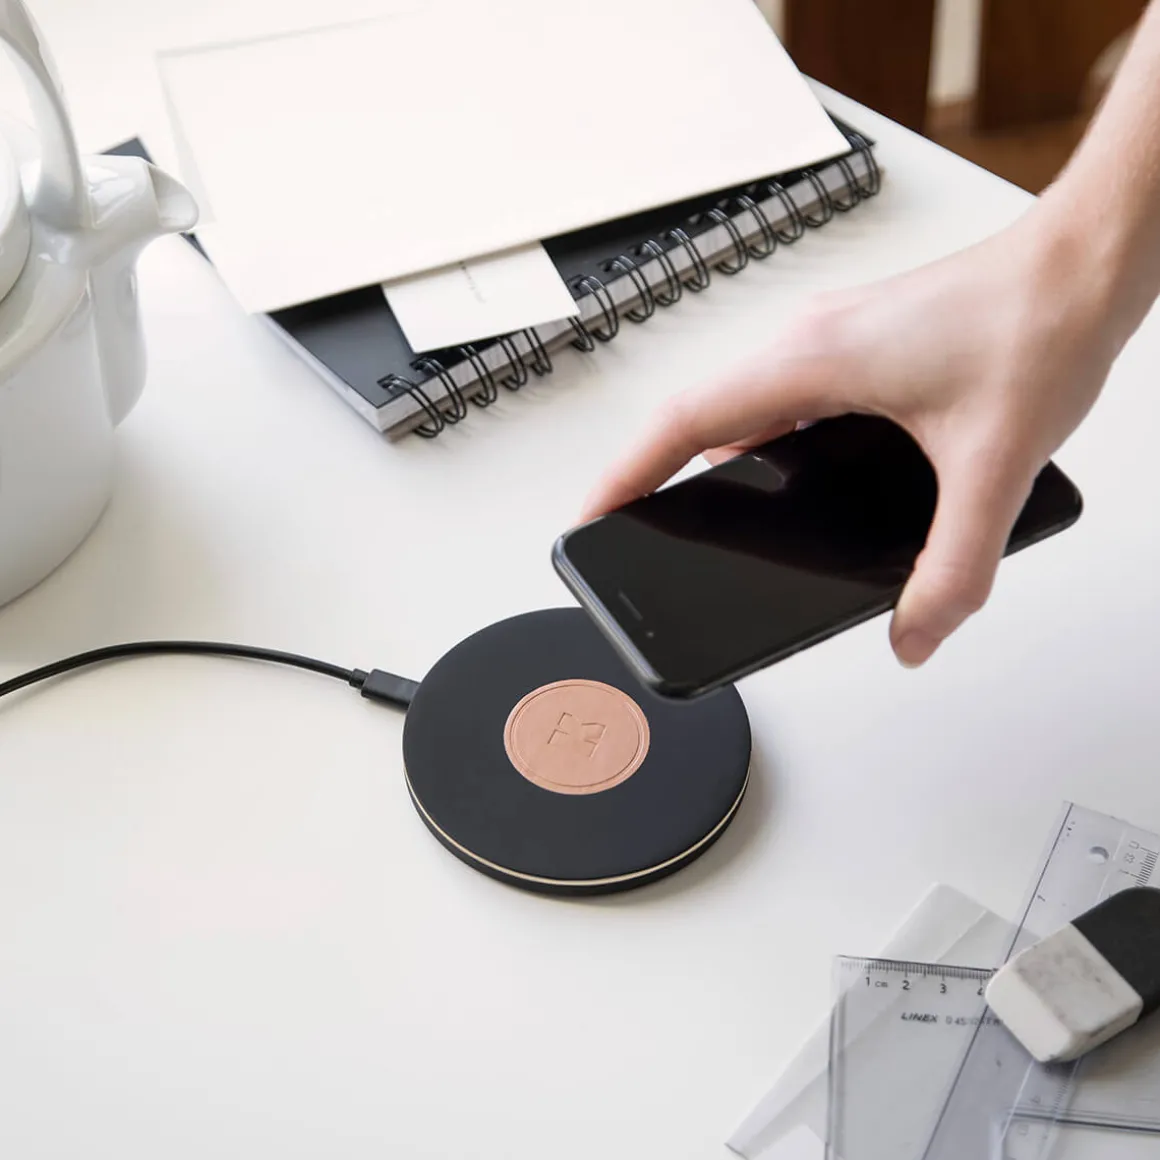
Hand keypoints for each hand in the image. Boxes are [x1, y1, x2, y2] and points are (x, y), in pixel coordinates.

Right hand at [582, 210, 1121, 666]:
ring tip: (693, 513)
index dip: (627, 473)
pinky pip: (784, 403)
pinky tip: (788, 483)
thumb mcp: (993, 465)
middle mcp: (811, 345)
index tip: (592, 513)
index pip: (686, 422)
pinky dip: (764, 445)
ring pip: (745, 410)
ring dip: (714, 458)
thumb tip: (915, 632)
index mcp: (814, 361)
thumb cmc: (1039, 320)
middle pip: (702, 419)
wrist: (1085, 262)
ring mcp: (832, 343)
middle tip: (629, 524)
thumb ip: (953, 567)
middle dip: (657, 475)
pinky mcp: (861, 349)